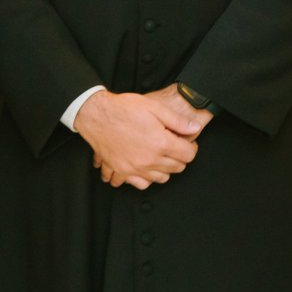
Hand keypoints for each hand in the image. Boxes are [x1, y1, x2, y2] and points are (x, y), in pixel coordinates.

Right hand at [77, 88, 211, 189]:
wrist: (97, 115)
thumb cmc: (124, 109)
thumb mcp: (155, 107)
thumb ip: (178, 121)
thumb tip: (195, 127)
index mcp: (161, 143)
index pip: (188, 155)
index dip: (191, 147)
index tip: (186, 142)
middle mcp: (149, 160)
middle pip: (177, 168)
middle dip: (180, 157)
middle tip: (174, 146)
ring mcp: (135, 168)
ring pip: (161, 178)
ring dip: (165, 168)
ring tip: (160, 155)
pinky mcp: (122, 171)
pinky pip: (141, 184)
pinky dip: (146, 178)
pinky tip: (146, 167)